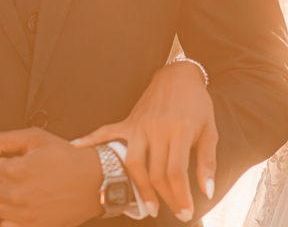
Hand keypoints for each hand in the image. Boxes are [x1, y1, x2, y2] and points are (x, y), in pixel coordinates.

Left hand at [0, 127, 103, 226]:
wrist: (95, 180)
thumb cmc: (67, 157)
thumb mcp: (37, 138)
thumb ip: (2, 141)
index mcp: (15, 170)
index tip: (11, 162)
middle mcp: (15, 194)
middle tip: (18, 174)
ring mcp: (23, 214)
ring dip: (4, 198)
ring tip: (25, 188)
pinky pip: (5, 225)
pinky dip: (11, 217)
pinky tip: (26, 206)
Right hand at [72, 60, 215, 222]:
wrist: (179, 74)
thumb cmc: (197, 103)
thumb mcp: (210, 130)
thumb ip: (207, 161)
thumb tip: (206, 191)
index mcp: (180, 130)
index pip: (176, 172)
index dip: (181, 196)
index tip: (186, 212)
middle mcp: (157, 129)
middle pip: (155, 173)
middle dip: (164, 198)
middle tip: (172, 211)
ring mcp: (140, 125)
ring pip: (133, 163)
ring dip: (139, 188)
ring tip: (146, 206)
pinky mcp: (129, 121)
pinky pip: (107, 132)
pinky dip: (91, 140)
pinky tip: (77, 148)